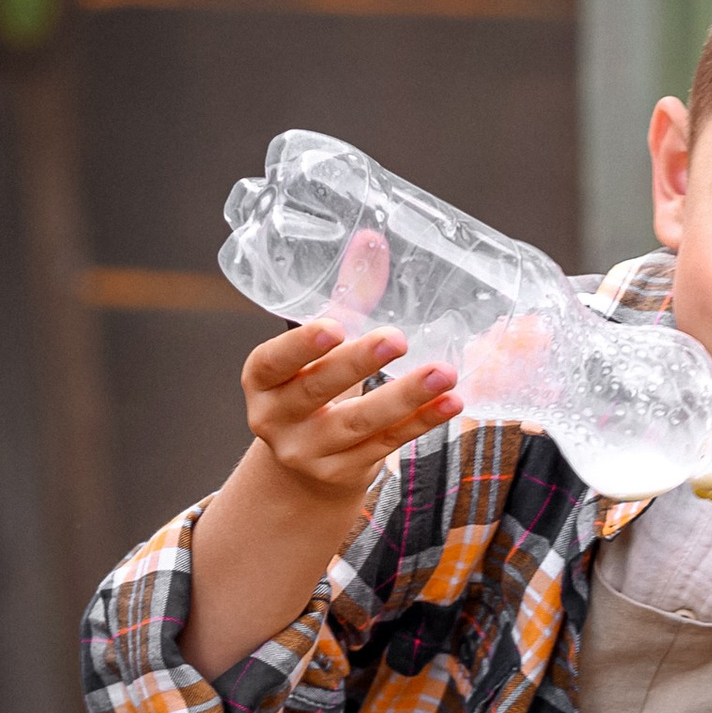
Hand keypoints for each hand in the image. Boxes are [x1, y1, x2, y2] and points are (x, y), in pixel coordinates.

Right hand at [244, 317, 457, 512]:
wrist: (305, 466)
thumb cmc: (315, 388)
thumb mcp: (320, 349)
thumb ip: (345, 297)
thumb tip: (372, 238)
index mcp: (262, 381)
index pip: (273, 362)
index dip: (301, 346)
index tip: (334, 327)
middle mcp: (275, 420)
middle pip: (317, 391)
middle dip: (359, 364)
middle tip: (398, 339)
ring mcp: (307, 452)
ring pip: (359, 423)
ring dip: (404, 397)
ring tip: (443, 373)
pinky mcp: (341, 473)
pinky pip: (385, 444)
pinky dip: (420, 422)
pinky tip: (449, 403)